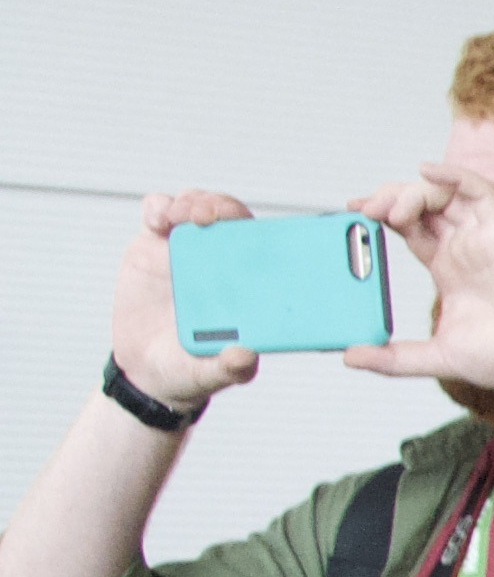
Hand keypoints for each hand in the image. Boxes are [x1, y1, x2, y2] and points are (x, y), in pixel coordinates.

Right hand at [110, 192, 260, 412]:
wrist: (145, 367)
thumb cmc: (190, 367)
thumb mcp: (211, 374)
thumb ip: (230, 369)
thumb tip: (245, 357)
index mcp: (250, 286)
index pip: (265, 248)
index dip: (264, 233)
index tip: (253, 233)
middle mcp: (224, 261)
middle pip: (231, 218)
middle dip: (224, 208)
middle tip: (210, 214)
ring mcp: (189, 248)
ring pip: (196, 207)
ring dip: (194, 202)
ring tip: (184, 215)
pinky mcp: (153, 244)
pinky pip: (158, 213)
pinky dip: (159, 207)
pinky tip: (158, 220)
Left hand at [343, 167, 493, 400]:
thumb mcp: (436, 357)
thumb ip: (393, 359)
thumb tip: (351, 358)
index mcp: (448, 269)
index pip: (409, 228)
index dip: (381, 215)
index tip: (354, 214)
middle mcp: (463, 248)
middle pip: (419, 204)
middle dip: (388, 198)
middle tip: (364, 209)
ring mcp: (481, 238)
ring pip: (443, 193)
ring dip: (411, 192)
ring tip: (391, 211)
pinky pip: (478, 191)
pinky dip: (453, 175)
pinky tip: (427, 172)